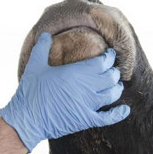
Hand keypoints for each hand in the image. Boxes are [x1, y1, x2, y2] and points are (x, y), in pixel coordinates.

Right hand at [0, 32, 129, 151]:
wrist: (27, 118)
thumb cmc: (30, 91)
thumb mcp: (35, 65)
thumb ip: (42, 48)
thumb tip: (44, 34)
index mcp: (76, 72)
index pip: (103, 62)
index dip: (109, 57)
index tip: (109, 55)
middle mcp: (86, 87)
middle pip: (111, 77)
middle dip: (113, 72)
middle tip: (111, 70)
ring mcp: (87, 104)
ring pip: (112, 94)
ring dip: (116, 88)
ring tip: (116, 85)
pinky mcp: (85, 119)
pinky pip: (108, 117)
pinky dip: (119, 114)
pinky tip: (125, 110)